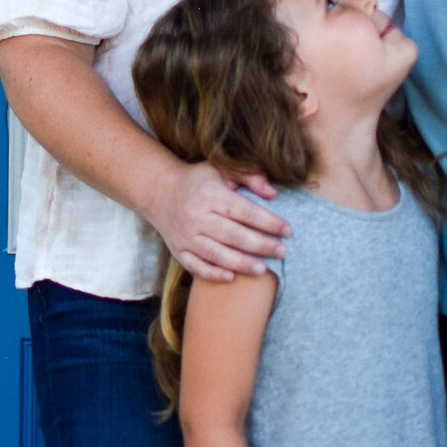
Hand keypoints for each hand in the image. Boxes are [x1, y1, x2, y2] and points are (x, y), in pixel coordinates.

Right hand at [150, 161, 285, 282]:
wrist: (158, 191)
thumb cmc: (199, 181)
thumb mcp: (222, 169)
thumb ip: (250, 176)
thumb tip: (273, 194)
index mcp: (209, 194)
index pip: (244, 211)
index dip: (268, 222)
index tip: (288, 230)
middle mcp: (196, 216)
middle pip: (233, 235)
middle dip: (261, 245)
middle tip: (283, 252)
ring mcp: (185, 235)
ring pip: (216, 254)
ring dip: (241, 263)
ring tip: (264, 270)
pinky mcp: (177, 250)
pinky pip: (195, 266)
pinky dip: (212, 274)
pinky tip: (231, 277)